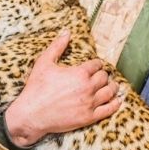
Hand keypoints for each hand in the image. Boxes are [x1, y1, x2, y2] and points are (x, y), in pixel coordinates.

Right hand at [3, 30, 121, 146]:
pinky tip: (116, 101)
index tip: (94, 66)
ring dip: (112, 87)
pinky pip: (108, 109)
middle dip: (103, 75)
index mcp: (79, 73)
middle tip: (101, 77)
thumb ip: (57, 46)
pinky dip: (115, 104)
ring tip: (111, 86)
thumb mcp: (44, 63)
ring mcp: (89, 103)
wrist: (32, 114)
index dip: (96, 64)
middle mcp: (87, 87)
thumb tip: (67, 32)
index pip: (97, 64)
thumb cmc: (36, 88)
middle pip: (104, 77)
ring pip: (109, 92)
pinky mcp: (88, 117)